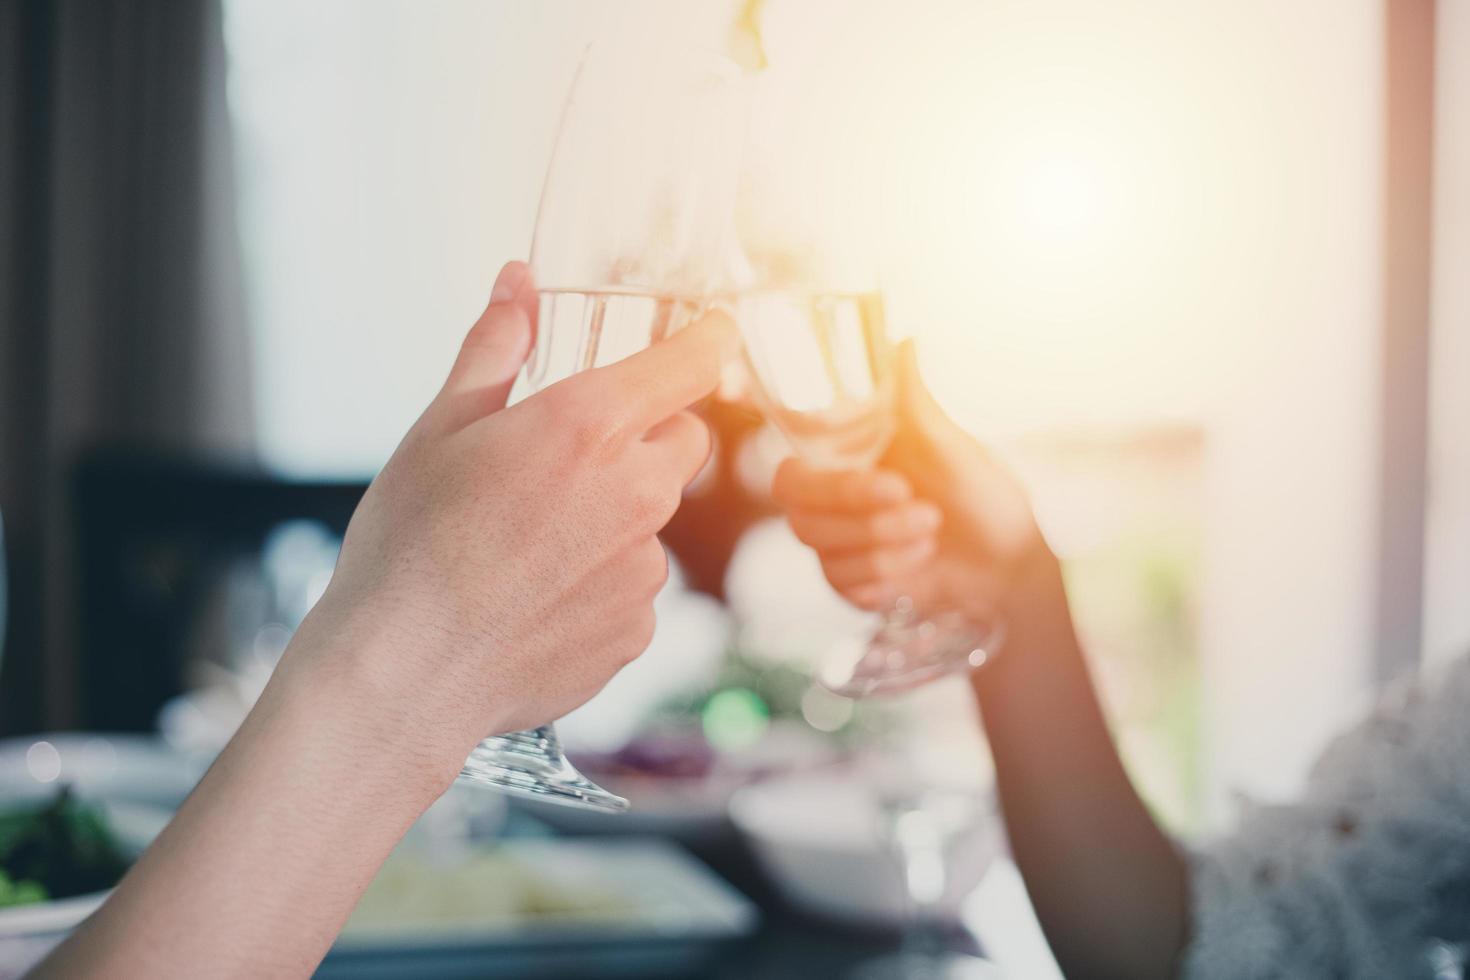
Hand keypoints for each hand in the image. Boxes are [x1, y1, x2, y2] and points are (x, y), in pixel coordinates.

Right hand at [286, 261, 738, 779]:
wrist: (402, 675)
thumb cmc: (408, 546)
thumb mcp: (438, 429)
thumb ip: (494, 350)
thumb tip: (518, 281)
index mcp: (587, 426)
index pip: (691, 363)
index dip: (707, 341)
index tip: (711, 335)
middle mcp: (634, 493)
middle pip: (685, 442)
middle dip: (648, 438)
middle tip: (574, 458)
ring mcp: (642, 570)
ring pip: (653, 523)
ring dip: (614, 520)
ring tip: (527, 548)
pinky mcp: (636, 631)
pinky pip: (634, 590)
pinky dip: (599, 587)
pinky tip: (534, 601)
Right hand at [772, 341, 1048, 620]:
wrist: (1009, 564)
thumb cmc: (983, 495)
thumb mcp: (951, 445)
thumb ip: (913, 401)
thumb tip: (902, 340)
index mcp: (846, 454)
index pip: (790, 446)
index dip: (778, 438)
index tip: (816, 433)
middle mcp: (831, 497)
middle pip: (794, 497)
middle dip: (850, 497)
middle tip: (906, 492)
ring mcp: (837, 541)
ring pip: (818, 541)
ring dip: (881, 536)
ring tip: (932, 525)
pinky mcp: (850, 583)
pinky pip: (841, 579)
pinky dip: (887, 569)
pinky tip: (921, 557)